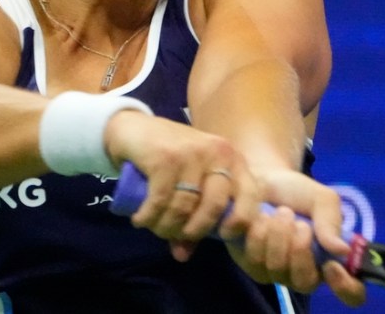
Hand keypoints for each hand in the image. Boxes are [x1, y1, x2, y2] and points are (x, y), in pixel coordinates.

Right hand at [104, 110, 260, 260]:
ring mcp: (191, 153)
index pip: (251, 195)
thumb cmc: (167, 158)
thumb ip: (190, 217)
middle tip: (174, 234)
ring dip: (165, 225)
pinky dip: (149, 216)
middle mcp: (217, 153)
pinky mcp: (165, 157)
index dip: (240, 222)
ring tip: (152, 226)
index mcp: (232, 159)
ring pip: (185, 207)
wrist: (133, 128)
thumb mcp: (188, 183)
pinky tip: (140, 219)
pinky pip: (161, 200)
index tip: (221, 235)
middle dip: (193, 230)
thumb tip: (183, 256)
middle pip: (216, 206)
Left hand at [224, 168, 365, 306]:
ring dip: (278, 236)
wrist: (263, 179)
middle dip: (300, 249)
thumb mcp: (321, 199)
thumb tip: (342, 250)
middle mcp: (305, 273)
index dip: (345, 286)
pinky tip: (261, 219)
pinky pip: (255, 262)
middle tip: (298, 222)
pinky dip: (259, 235)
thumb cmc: (297, 192)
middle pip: (305, 283)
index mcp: (331, 260)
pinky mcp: (252, 265)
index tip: (331, 265)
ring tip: (279, 212)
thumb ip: (331, 222)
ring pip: (277, 269)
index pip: (351, 292)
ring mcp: (277, 273)